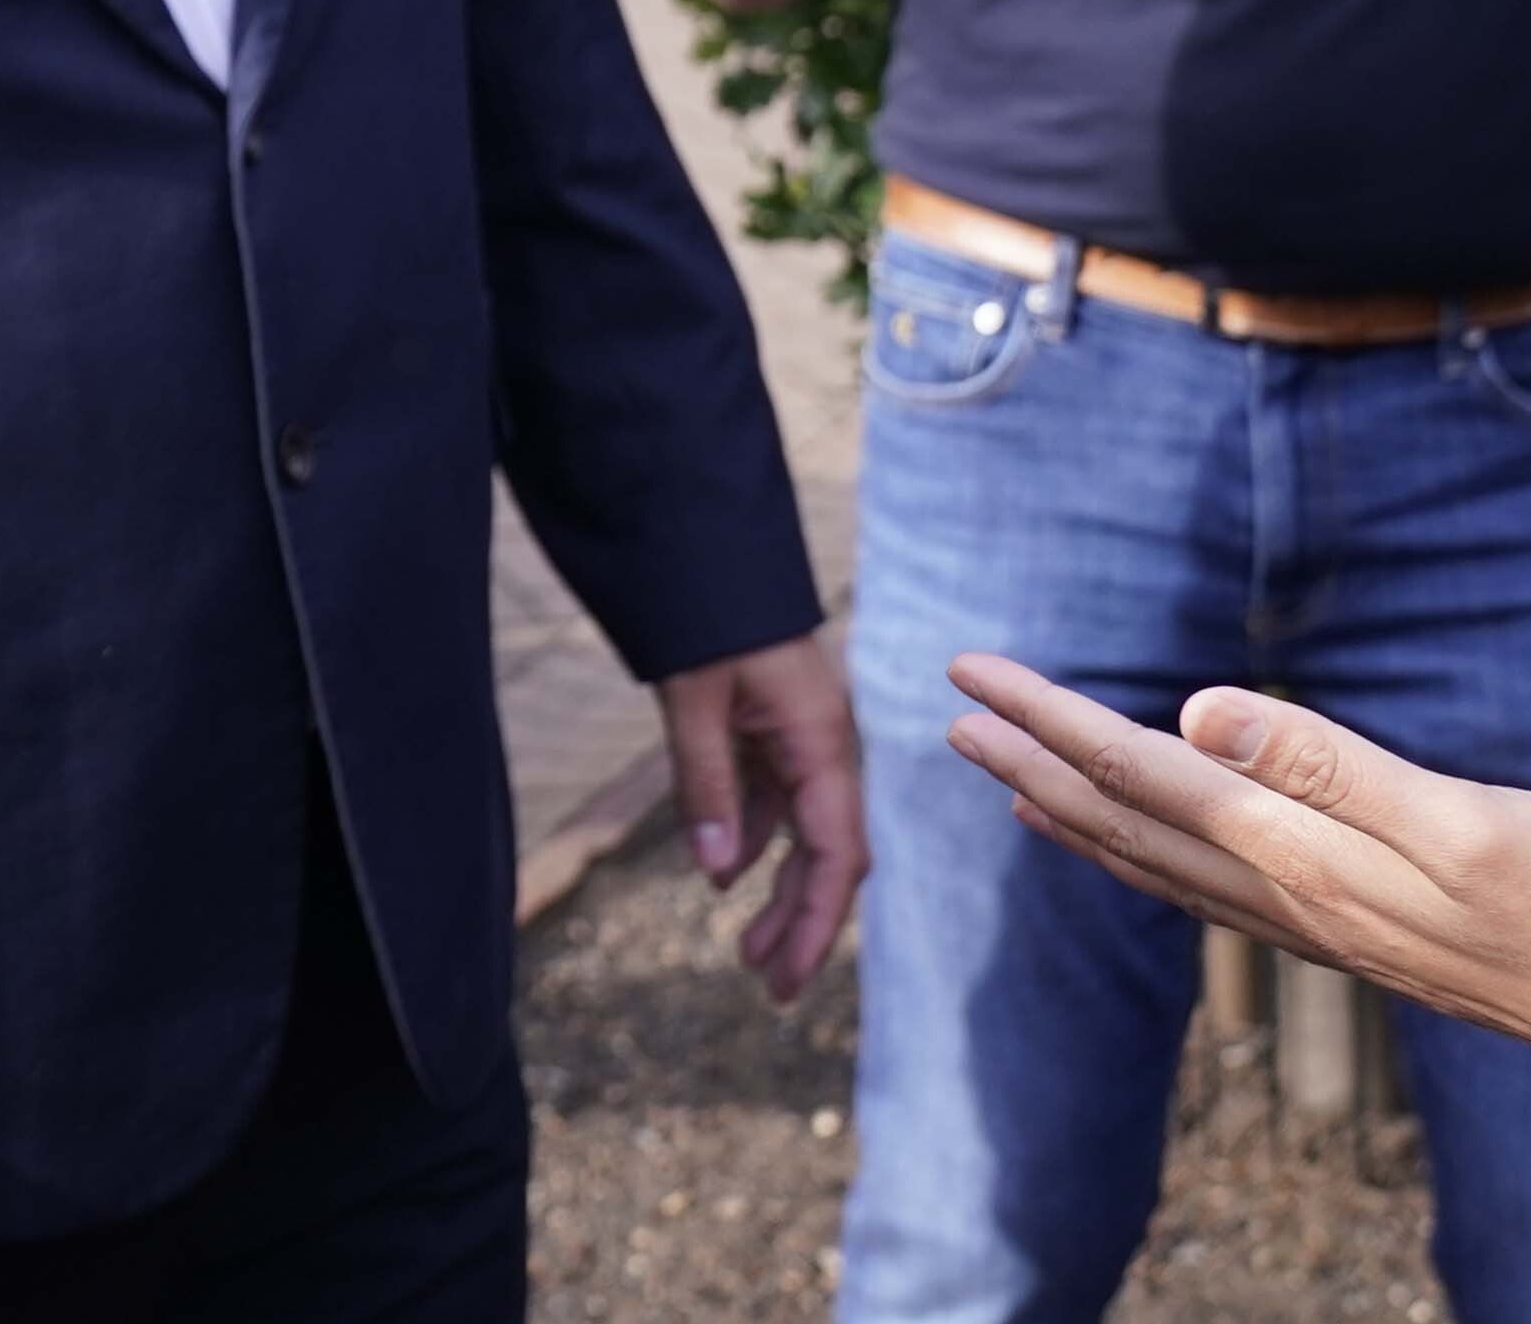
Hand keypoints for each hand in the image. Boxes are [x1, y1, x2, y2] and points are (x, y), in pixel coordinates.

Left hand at [661, 629, 865, 1000]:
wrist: (701, 544)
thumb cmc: (706, 613)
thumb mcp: (694, 699)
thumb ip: (705, 783)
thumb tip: (716, 877)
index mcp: (822, 741)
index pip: (836, 852)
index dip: (816, 920)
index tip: (787, 976)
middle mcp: (821, 745)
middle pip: (824, 853)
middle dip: (801, 922)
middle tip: (766, 986)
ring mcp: (796, 737)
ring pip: (798, 832)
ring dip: (776, 889)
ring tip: (744, 950)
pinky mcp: (768, 726)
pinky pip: (769, 797)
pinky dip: (750, 837)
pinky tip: (724, 872)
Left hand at [945, 655, 1530, 1066]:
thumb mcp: (1462, 818)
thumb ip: (1328, 766)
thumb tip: (1194, 715)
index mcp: (1303, 853)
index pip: (1139, 771)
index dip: (1049, 719)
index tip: (969, 672)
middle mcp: (1293, 896)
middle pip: (1128, 819)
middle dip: (1033, 761)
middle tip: (949, 712)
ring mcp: (1325, 925)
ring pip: (1161, 863)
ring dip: (1077, 816)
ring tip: (1010, 784)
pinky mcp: (1363, 936)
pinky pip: (1216, 892)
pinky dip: (1153, 861)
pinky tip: (1151, 851)